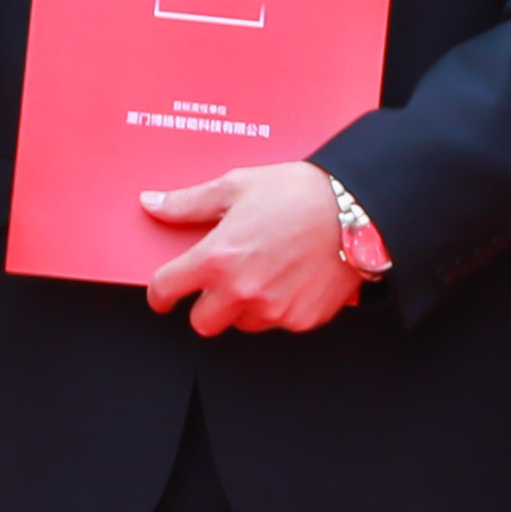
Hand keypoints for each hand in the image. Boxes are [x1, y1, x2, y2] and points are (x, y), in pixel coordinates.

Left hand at [136, 160, 364, 333]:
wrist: (358, 208)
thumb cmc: (298, 193)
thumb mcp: (236, 187)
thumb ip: (188, 203)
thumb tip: (152, 203)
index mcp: (217, 259)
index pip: (167, 290)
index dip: (160, 295)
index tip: (164, 295)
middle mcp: (242, 291)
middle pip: (202, 323)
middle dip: (206, 306)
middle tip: (222, 283)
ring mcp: (274, 310)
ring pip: (243, 325)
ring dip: (245, 308)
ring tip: (265, 275)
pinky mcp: (303, 319)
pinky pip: (279, 323)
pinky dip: (279, 307)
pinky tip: (291, 279)